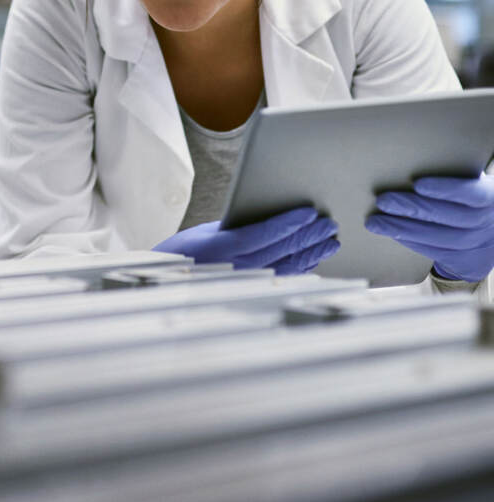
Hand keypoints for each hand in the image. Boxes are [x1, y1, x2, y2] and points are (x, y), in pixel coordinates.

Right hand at [153, 206, 339, 273]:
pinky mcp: (252, 289)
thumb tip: (268, 215)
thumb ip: (237, 224)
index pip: (265, 233)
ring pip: (289, 266)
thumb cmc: (185, 251)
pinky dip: (302, 268)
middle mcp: (238, 266)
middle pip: (283, 249)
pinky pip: (284, 278)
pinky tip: (314, 259)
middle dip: (309, 235)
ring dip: (312, 252)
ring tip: (330, 241)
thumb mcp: (205, 230)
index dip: (290, 222)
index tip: (309, 212)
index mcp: (223, 247)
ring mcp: (247, 280)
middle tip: (329, 223)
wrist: (170, 280)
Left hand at [366, 173, 493, 282]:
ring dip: (404, 228)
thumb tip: (410, 164)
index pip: (474, 194)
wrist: (490, 233)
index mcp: (491, 196)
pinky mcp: (466, 261)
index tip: (418, 184)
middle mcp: (489, 222)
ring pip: (441, 238)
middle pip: (451, 217)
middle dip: (414, 209)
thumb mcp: (470, 183)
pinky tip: (392, 233)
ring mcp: (479, 243)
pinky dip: (411, 241)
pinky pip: (436, 252)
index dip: (446, 189)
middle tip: (383, 201)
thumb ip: (452, 175)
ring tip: (377, 222)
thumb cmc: (470, 198)